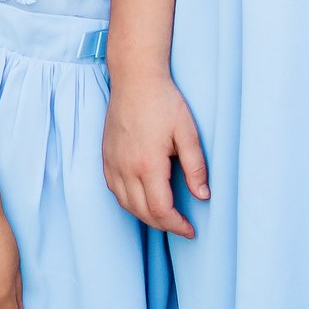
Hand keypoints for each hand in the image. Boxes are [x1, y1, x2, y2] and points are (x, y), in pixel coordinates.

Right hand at [102, 75, 204, 238]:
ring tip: (164, 217)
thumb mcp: (188, 133)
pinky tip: (141, 200)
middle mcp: (125, 168)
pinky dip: (129, 202)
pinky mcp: (106, 157)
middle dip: (163, 225)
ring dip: (145, 216)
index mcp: (148, 164)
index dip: (177, 225)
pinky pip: (115, 190)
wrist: (135, 78)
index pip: (161, 210)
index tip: (191, 230)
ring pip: (126, 204)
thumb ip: (195, 167)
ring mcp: (112, 163)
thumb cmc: (164, 101)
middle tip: (181, 226)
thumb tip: (203, 195)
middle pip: (142, 212)